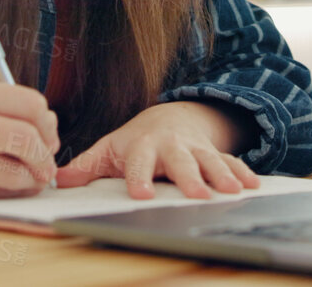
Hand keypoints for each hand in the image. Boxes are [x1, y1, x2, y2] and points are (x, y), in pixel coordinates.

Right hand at [0, 81, 59, 197]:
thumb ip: (8, 109)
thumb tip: (49, 136)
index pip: (32, 105)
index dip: (48, 124)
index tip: (47, 135)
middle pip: (27, 140)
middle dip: (45, 157)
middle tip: (46, 164)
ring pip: (16, 174)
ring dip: (32, 180)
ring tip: (30, 178)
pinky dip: (11, 191)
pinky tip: (6, 184)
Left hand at [55, 101, 260, 199]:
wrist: (169, 117)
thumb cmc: (135, 140)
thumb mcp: (109, 149)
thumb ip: (86, 167)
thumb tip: (57, 180)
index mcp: (142, 146)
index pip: (139, 163)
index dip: (139, 178)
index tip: (142, 195)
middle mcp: (171, 147)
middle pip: (181, 162)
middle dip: (190, 177)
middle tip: (198, 195)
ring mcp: (195, 149)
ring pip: (210, 160)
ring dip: (222, 175)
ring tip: (234, 192)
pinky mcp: (213, 153)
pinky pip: (231, 160)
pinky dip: (243, 172)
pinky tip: (254, 187)